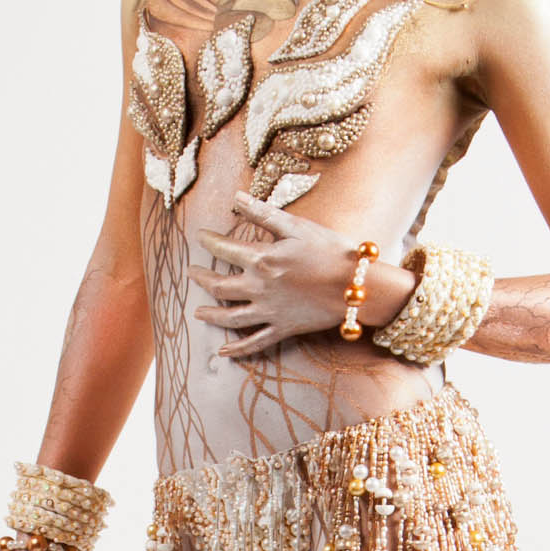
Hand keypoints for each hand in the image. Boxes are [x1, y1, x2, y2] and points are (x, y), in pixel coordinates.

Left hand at [191, 193, 405, 359]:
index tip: (201, 236)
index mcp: (261, 259)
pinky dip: (238, 349)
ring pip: (230, 318)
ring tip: (198, 313)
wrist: (357, 284)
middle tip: (192, 273)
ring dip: (210, 316)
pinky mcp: (283, 328)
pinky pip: (255, 342)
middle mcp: (259, 288)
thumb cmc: (330, 249)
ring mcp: (270, 312)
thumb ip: (263, 213)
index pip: (223, 249)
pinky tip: (223, 352)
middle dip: (201, 279)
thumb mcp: (297, 226)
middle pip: (219, 287)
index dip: (208, 241)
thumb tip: (236, 198)